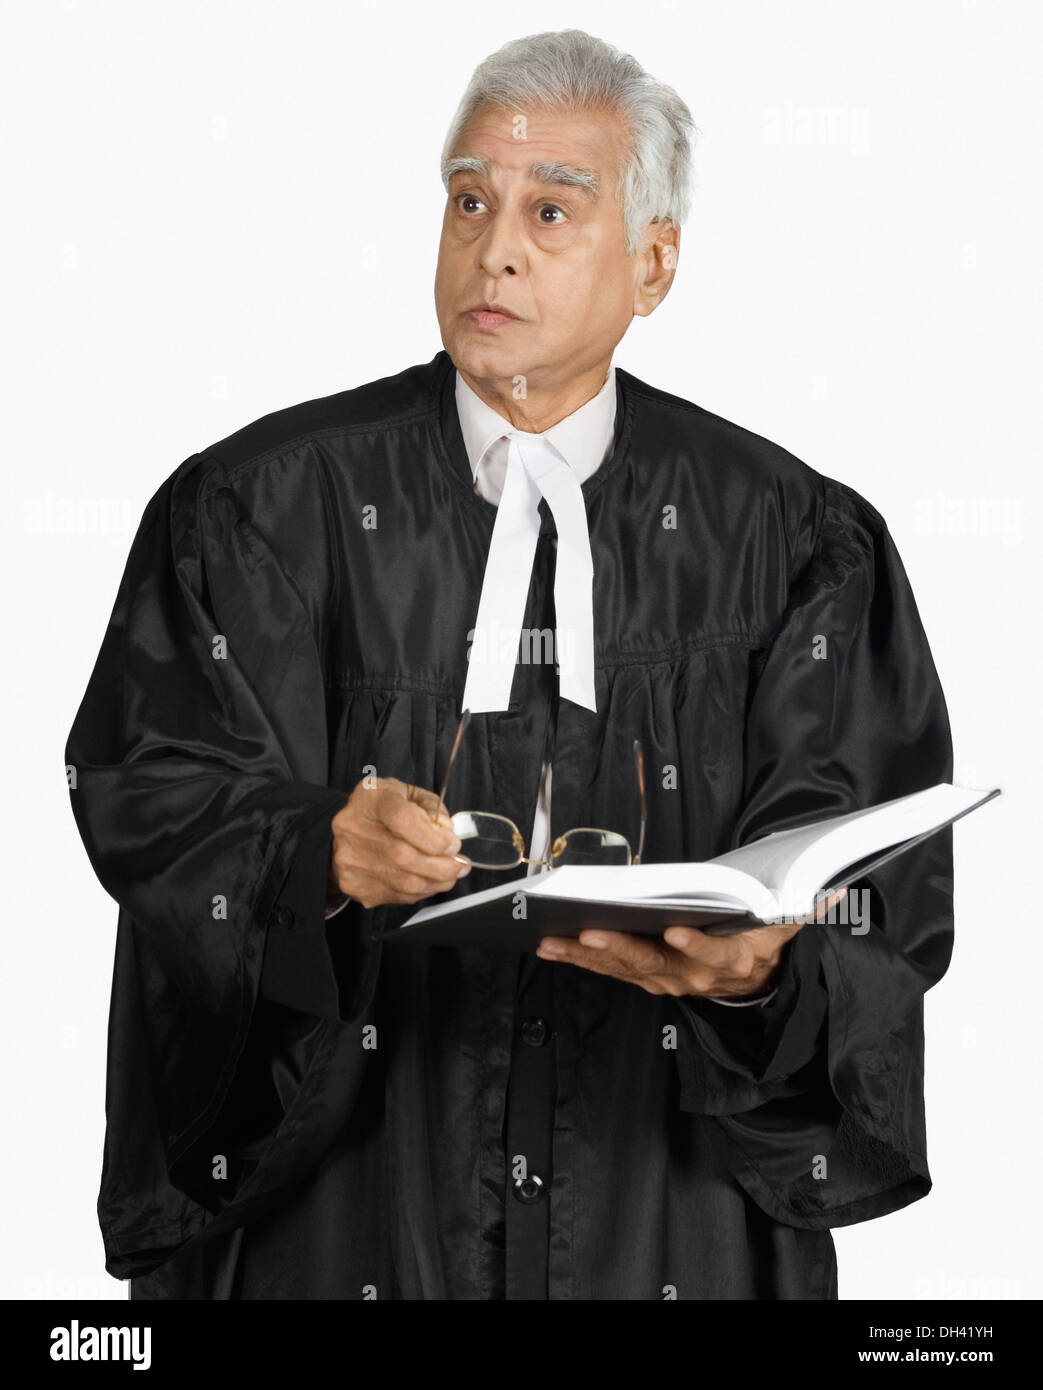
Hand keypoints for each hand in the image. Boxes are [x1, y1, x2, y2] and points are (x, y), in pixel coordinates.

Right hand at [327, 777, 470, 909]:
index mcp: (371, 799)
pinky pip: (396, 895)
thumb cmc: (379, 810)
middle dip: (441, 866)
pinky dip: (420, 892)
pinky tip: (429, 882)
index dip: (434, 838)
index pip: (404, 820)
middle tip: (460, 865)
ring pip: (403, 882)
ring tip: (451, 874)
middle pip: (404, 856)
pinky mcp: (353, 884)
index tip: (452, 845)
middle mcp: (354, 829)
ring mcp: (350, 860)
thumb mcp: (407, 794)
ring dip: (435, 882)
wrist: (342, 831)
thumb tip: (446, 831)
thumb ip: (431, 808)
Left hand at [534, 888, 847, 997]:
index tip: (676, 933)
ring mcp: (664, 980)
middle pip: (654, 964)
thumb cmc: (760, 947)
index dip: (695, 946)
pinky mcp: (644, 978)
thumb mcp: (786, 932)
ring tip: (554, 940)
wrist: (752, 987)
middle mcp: (692, 976)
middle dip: (620, 949)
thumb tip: (832, 892)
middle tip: (591, 933)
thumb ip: (803, 912)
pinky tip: (550, 947)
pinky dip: (578, 959)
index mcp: (729, 961)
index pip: (713, 955)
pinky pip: (607, 971)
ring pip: (622, 969)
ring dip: (587, 955)